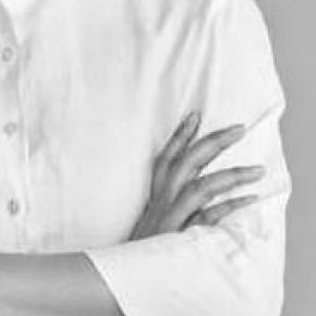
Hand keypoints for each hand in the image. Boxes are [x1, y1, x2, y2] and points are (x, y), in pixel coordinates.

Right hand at [130, 111, 264, 239]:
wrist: (129, 271)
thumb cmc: (145, 244)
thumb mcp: (153, 216)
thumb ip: (168, 199)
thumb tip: (188, 183)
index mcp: (156, 192)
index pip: (167, 156)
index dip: (180, 135)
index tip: (195, 115)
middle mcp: (163, 198)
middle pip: (188, 161)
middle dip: (213, 142)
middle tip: (238, 129)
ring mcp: (173, 215)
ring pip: (202, 185)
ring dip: (231, 175)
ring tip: (257, 170)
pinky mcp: (182, 234)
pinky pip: (210, 217)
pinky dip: (230, 207)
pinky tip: (249, 199)